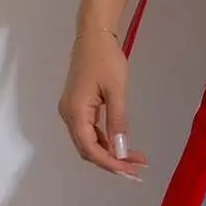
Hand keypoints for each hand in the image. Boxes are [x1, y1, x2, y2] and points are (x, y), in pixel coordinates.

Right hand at [59, 31, 149, 180]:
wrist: (94, 35)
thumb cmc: (106, 59)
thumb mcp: (116, 91)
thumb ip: (118, 122)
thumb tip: (121, 151)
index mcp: (75, 111)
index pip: (89, 148)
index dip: (109, 163)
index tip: (130, 171)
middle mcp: (68, 115)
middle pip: (87, 149)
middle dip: (112, 161)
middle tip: (137, 170)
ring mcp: (71, 111)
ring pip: (88, 141)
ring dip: (110, 152)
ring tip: (135, 158)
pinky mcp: (77, 106)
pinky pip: (89, 130)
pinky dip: (105, 140)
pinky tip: (122, 144)